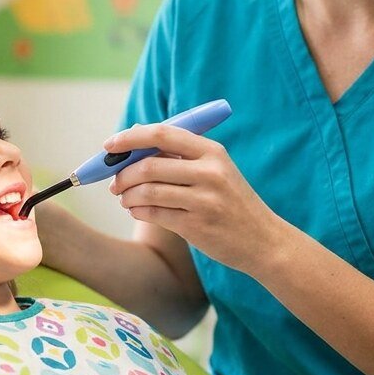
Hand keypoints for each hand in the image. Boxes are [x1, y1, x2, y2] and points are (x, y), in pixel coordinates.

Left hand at [104, 123, 287, 276]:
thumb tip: (132, 134)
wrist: (264, 240)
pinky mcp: (196, 225)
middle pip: (149, 165)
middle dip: (122, 174)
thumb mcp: (215, 170)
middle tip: (114, 183)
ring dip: (127, 195)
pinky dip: (137, 210)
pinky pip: (153, 213)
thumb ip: (178, 154)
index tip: (109, 145)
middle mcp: (210, 172)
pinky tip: (136, 210)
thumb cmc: (231, 201)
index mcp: (212, 152)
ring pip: (147, 191)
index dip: (130, 138)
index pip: (163, 134)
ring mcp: (204, 200)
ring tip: (125, 198)